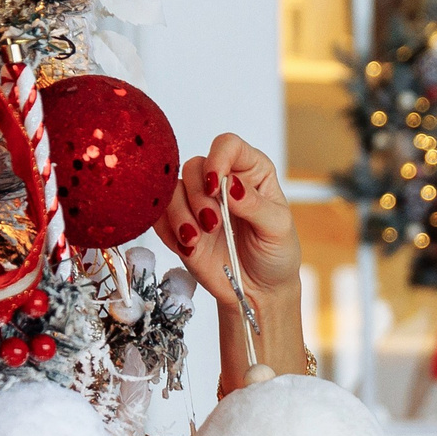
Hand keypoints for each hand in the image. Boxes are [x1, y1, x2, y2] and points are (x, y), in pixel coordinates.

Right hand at [161, 133, 298, 303]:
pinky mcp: (180, 225)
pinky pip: (159, 216)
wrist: (259, 290)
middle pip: (194, 166)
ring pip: (171, 191)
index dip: (218, 159)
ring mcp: (198, 203)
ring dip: (180, 215)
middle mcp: (221, 181)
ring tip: (196, 240)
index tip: (216, 187)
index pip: (228, 146)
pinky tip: (187, 247)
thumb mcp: (277, 228)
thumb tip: (231, 185)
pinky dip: (168, 231)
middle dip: (198, 197)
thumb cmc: (275, 254)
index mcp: (250, 172)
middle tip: (213, 224)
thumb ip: (255, 205)